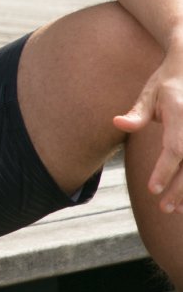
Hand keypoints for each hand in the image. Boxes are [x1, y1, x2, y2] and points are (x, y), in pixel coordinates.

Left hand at [114, 48, 182, 211]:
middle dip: (180, 189)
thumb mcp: (149, 93)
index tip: (153, 190)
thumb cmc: (167, 83)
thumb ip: (136, 114)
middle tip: (164, 208)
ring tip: (176, 208)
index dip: (165, 171)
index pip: (175, 149)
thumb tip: (116, 124)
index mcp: (182, 114)